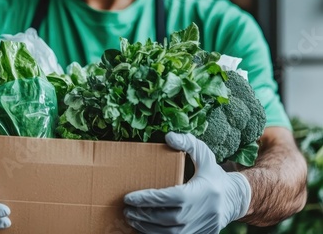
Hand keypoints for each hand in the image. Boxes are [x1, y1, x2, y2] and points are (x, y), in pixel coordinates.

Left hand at [124, 132, 250, 233]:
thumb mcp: (205, 155)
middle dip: (143, 214)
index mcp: (202, 192)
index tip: (129, 197)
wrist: (234, 200)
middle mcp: (202, 212)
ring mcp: (201, 227)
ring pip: (169, 233)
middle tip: (126, 208)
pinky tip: (144, 227)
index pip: (171, 197)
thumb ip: (187, 143)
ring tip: (131, 218)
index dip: (148, 199)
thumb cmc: (214, 176)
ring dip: (146, 227)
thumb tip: (168, 136)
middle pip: (167, 218)